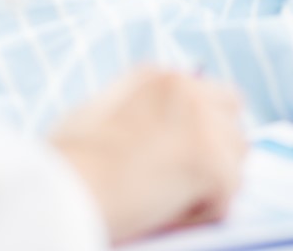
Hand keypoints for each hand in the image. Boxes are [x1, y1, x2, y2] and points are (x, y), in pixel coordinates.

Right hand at [49, 67, 245, 242]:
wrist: (56, 192)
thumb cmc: (63, 166)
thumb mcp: (95, 115)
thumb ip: (137, 113)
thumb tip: (160, 131)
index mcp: (158, 76)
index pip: (213, 96)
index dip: (205, 130)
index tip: (186, 157)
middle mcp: (187, 88)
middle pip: (233, 122)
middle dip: (218, 153)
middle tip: (188, 185)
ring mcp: (203, 124)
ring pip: (236, 160)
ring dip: (211, 186)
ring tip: (166, 202)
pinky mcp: (212, 164)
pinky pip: (225, 199)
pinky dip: (199, 216)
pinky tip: (162, 214)